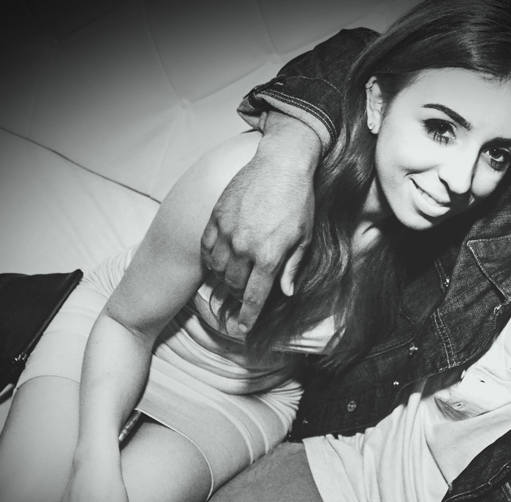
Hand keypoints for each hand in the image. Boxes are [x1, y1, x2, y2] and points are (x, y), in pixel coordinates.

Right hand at [201, 115, 321, 332]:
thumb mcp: (304, 237)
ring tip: (233, 276)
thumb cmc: (299, 201)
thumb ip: (292, 267)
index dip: (248, 317)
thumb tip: (286, 293)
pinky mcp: (216, 217)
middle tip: (243, 296)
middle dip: (238, 296)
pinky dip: (210, 259)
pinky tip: (219, 259)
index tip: (242, 329)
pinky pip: (206, 248)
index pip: (254, 297)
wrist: (281, 163)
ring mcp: (227, 231)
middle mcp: (245, 247)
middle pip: (233, 285)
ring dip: (224, 279)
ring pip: (217, 269)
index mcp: (269, 256)